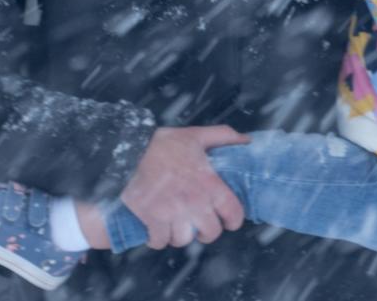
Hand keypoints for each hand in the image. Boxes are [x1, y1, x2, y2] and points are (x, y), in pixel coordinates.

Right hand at [119, 125, 249, 248]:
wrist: (129, 151)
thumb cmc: (164, 145)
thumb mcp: (196, 135)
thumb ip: (223, 136)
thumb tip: (246, 140)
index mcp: (209, 184)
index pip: (233, 214)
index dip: (233, 220)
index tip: (228, 219)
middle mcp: (194, 203)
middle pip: (210, 233)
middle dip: (206, 230)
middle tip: (201, 223)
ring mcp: (172, 213)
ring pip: (184, 240)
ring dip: (181, 235)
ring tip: (178, 225)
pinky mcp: (152, 219)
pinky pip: (160, 242)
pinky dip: (159, 239)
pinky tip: (159, 230)